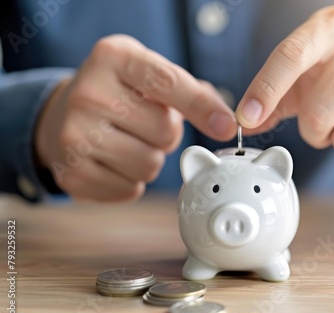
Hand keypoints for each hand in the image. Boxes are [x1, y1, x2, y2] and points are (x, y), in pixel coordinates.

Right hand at [36, 35, 236, 201]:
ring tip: (130, 142)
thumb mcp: (148, 72)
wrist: (63, 113)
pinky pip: (130, 190)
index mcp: (114, 58)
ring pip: (150, 166)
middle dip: (167, 135)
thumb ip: (190, 91)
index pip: (168, 83)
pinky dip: (131, 181)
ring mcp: (74, 135)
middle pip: (165, 133)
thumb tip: (225, 122)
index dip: (202, 108)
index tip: (227, 126)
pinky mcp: (71, 173)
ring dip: (151, 159)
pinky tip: (114, 161)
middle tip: (145, 125)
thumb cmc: (120, 92)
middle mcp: (89, 93)